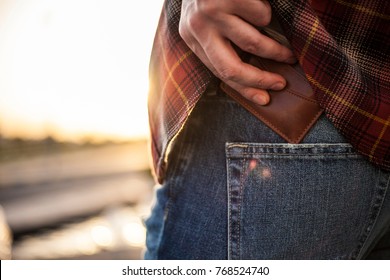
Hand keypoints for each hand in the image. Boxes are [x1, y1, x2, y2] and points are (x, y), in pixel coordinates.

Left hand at [179, 0, 295, 104]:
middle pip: (230, 68)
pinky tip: (259, 6)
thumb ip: (222, 45)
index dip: (245, 88)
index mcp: (192, 39)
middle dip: (259, 79)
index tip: (265, 98)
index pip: (219, 73)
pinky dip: (266, 13)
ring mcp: (213, 12)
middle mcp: (198, 28)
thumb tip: (252, 79)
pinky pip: (261, 15)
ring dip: (275, 50)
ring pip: (253, 42)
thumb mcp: (208, 23)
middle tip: (280, 83)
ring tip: (288, 52)